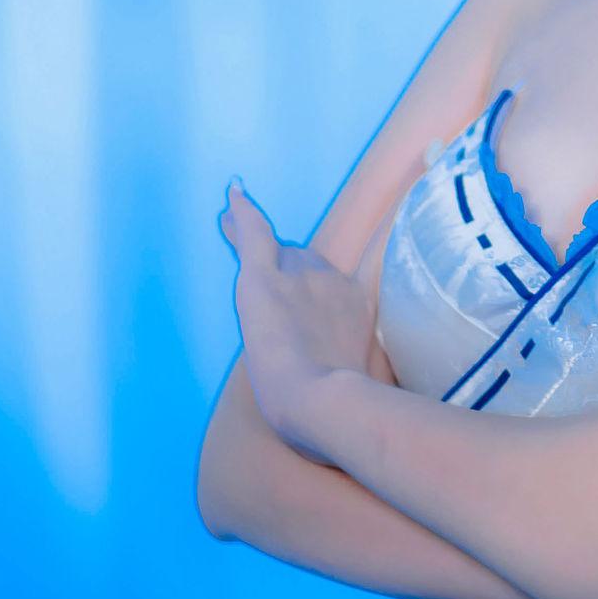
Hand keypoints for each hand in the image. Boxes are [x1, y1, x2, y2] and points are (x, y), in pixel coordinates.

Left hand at [219, 180, 385, 453]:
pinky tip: (231, 194)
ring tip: (233, 219)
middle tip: (267, 270)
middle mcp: (331, 279)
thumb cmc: (342, 405)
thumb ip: (364, 359)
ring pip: (279, 250)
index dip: (341, 263)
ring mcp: (298, 275)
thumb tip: (357, 366)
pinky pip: (253, 234)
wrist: (322, 401)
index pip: (350, 272)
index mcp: (356, 303)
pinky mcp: (263, 278)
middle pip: (306, 261)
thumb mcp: (366, 375)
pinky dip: (242, 214)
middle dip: (290, 267)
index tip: (336, 260)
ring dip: (259, 244)